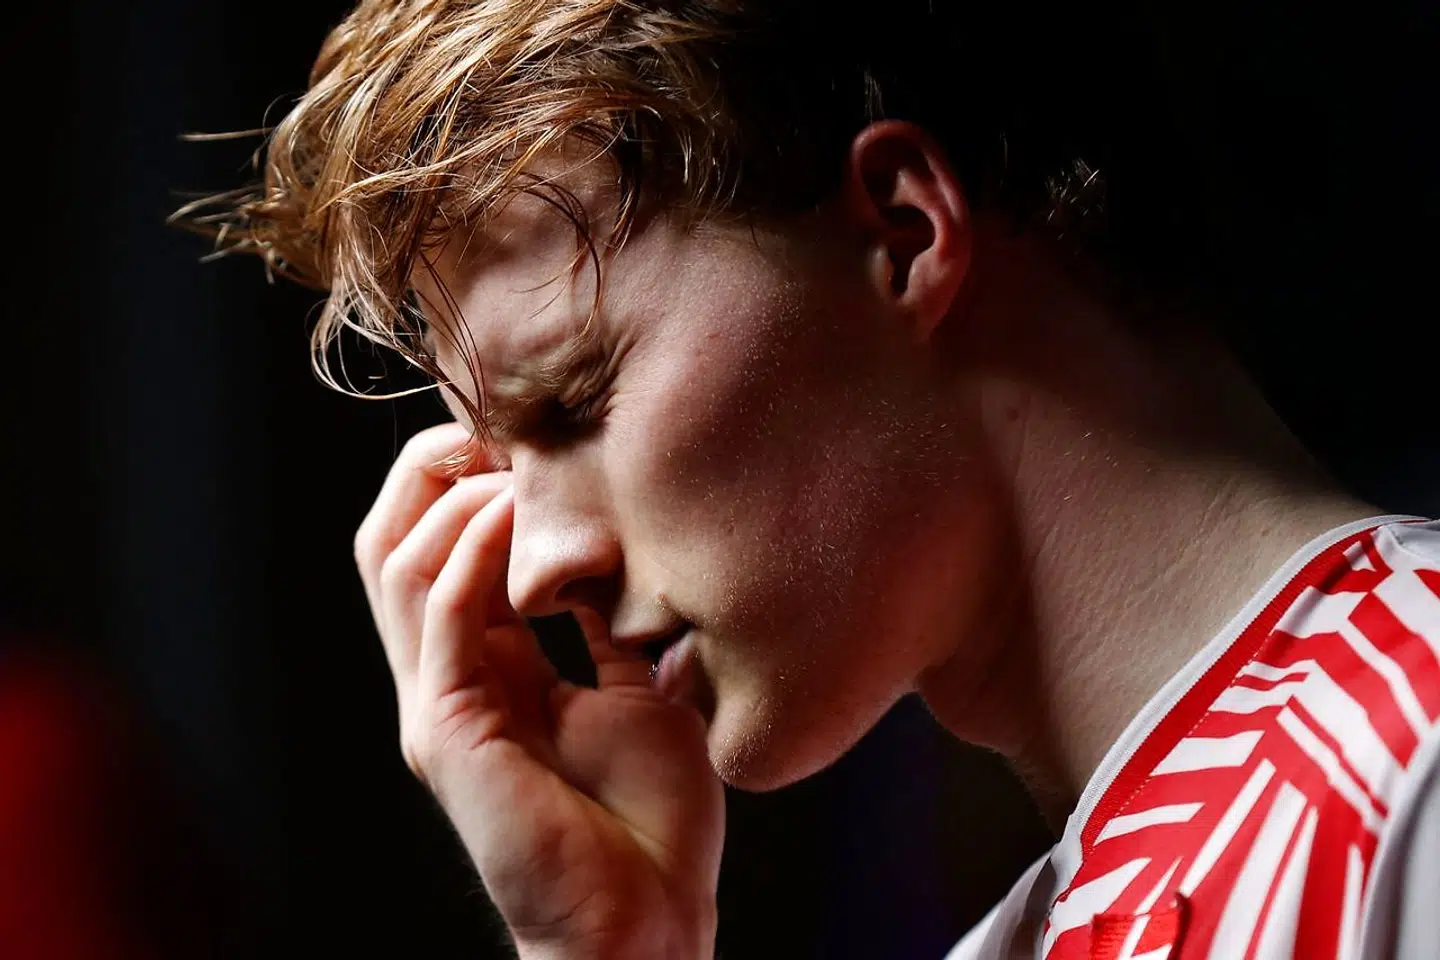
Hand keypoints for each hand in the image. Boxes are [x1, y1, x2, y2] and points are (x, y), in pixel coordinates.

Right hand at [354, 423, 724, 959]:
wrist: (647, 920)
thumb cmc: (649, 821)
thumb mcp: (638, 691)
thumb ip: (607, 626)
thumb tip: (611, 552)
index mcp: (486, 670)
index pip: (439, 552)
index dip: (462, 482)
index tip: (518, 430)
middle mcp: (446, 679)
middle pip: (392, 544)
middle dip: (430, 470)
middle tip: (487, 422)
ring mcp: (438, 705)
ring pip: (396, 567)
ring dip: (449, 497)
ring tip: (504, 456)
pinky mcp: (448, 733)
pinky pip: (441, 616)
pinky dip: (470, 552)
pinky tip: (515, 511)